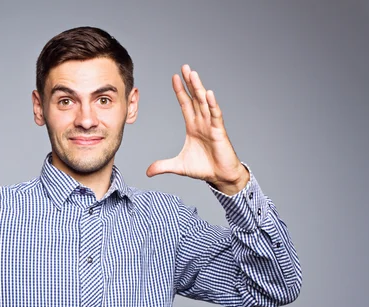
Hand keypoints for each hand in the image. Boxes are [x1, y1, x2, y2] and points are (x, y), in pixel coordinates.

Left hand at [146, 65, 248, 194]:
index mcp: (193, 126)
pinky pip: (215, 115)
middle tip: (185, 67)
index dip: (180, 91)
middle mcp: (202, 122)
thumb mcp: (178, 166)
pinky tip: (208, 93)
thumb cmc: (203, 168)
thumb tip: (147, 172)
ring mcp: (211, 125)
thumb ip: (163, 166)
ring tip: (193, 74)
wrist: (220, 177)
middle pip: (195, 98)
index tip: (174, 77)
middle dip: (189, 83)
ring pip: (204, 103)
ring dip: (199, 88)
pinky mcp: (219, 132)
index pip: (185, 104)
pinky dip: (212, 104)